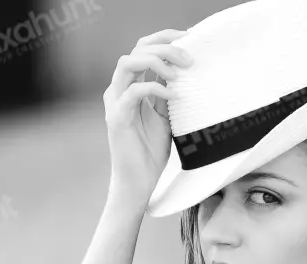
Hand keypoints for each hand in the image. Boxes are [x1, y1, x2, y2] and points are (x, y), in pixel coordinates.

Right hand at [103, 29, 193, 206]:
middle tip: (189, 58)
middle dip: (165, 46)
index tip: (190, 39)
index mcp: (131, 85)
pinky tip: (173, 95)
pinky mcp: (117, 118)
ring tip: (179, 72)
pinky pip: (133, 92)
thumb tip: (186, 73)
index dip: (165, 38)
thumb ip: (169, 94)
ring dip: (156, 61)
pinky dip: (154, 88)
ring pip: (128, 63)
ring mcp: (116, 102)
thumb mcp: (166, 117)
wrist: (138, 182)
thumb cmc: (151, 152)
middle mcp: (120, 89)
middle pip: (137, 49)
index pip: (144, 48)